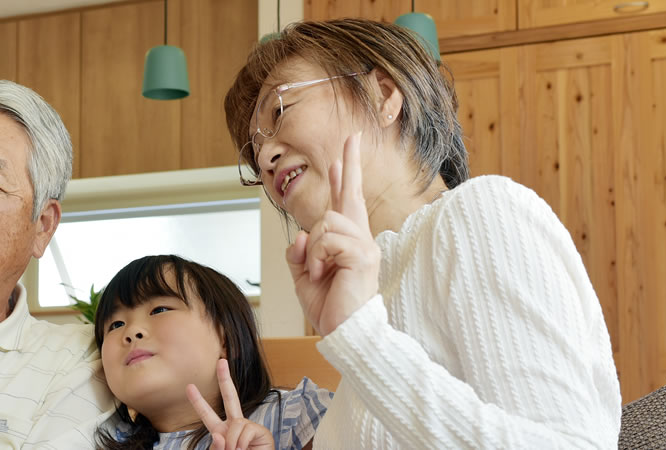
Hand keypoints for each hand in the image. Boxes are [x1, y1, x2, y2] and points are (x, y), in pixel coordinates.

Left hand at [186, 359, 274, 449]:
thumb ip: (217, 447)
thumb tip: (220, 435)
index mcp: (222, 432)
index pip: (208, 415)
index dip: (198, 401)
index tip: (189, 386)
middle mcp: (236, 426)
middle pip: (230, 398)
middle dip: (225, 379)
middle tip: (221, 361)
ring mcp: (248, 427)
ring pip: (234, 425)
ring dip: (233, 444)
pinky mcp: (260, 431)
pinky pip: (244, 431)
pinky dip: (242, 444)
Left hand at [286, 132, 380, 335]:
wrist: (345, 333)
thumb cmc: (330, 307)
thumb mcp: (305, 277)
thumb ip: (300, 254)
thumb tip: (301, 235)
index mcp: (347, 241)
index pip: (346, 203)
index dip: (344, 177)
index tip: (342, 154)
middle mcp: (361, 238)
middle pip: (352, 194)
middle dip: (350, 164)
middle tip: (352, 136)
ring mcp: (365, 245)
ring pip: (326, 221)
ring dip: (314, 248)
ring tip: (319, 271)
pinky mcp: (363, 255)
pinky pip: (328, 239)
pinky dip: (317, 257)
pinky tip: (324, 273)